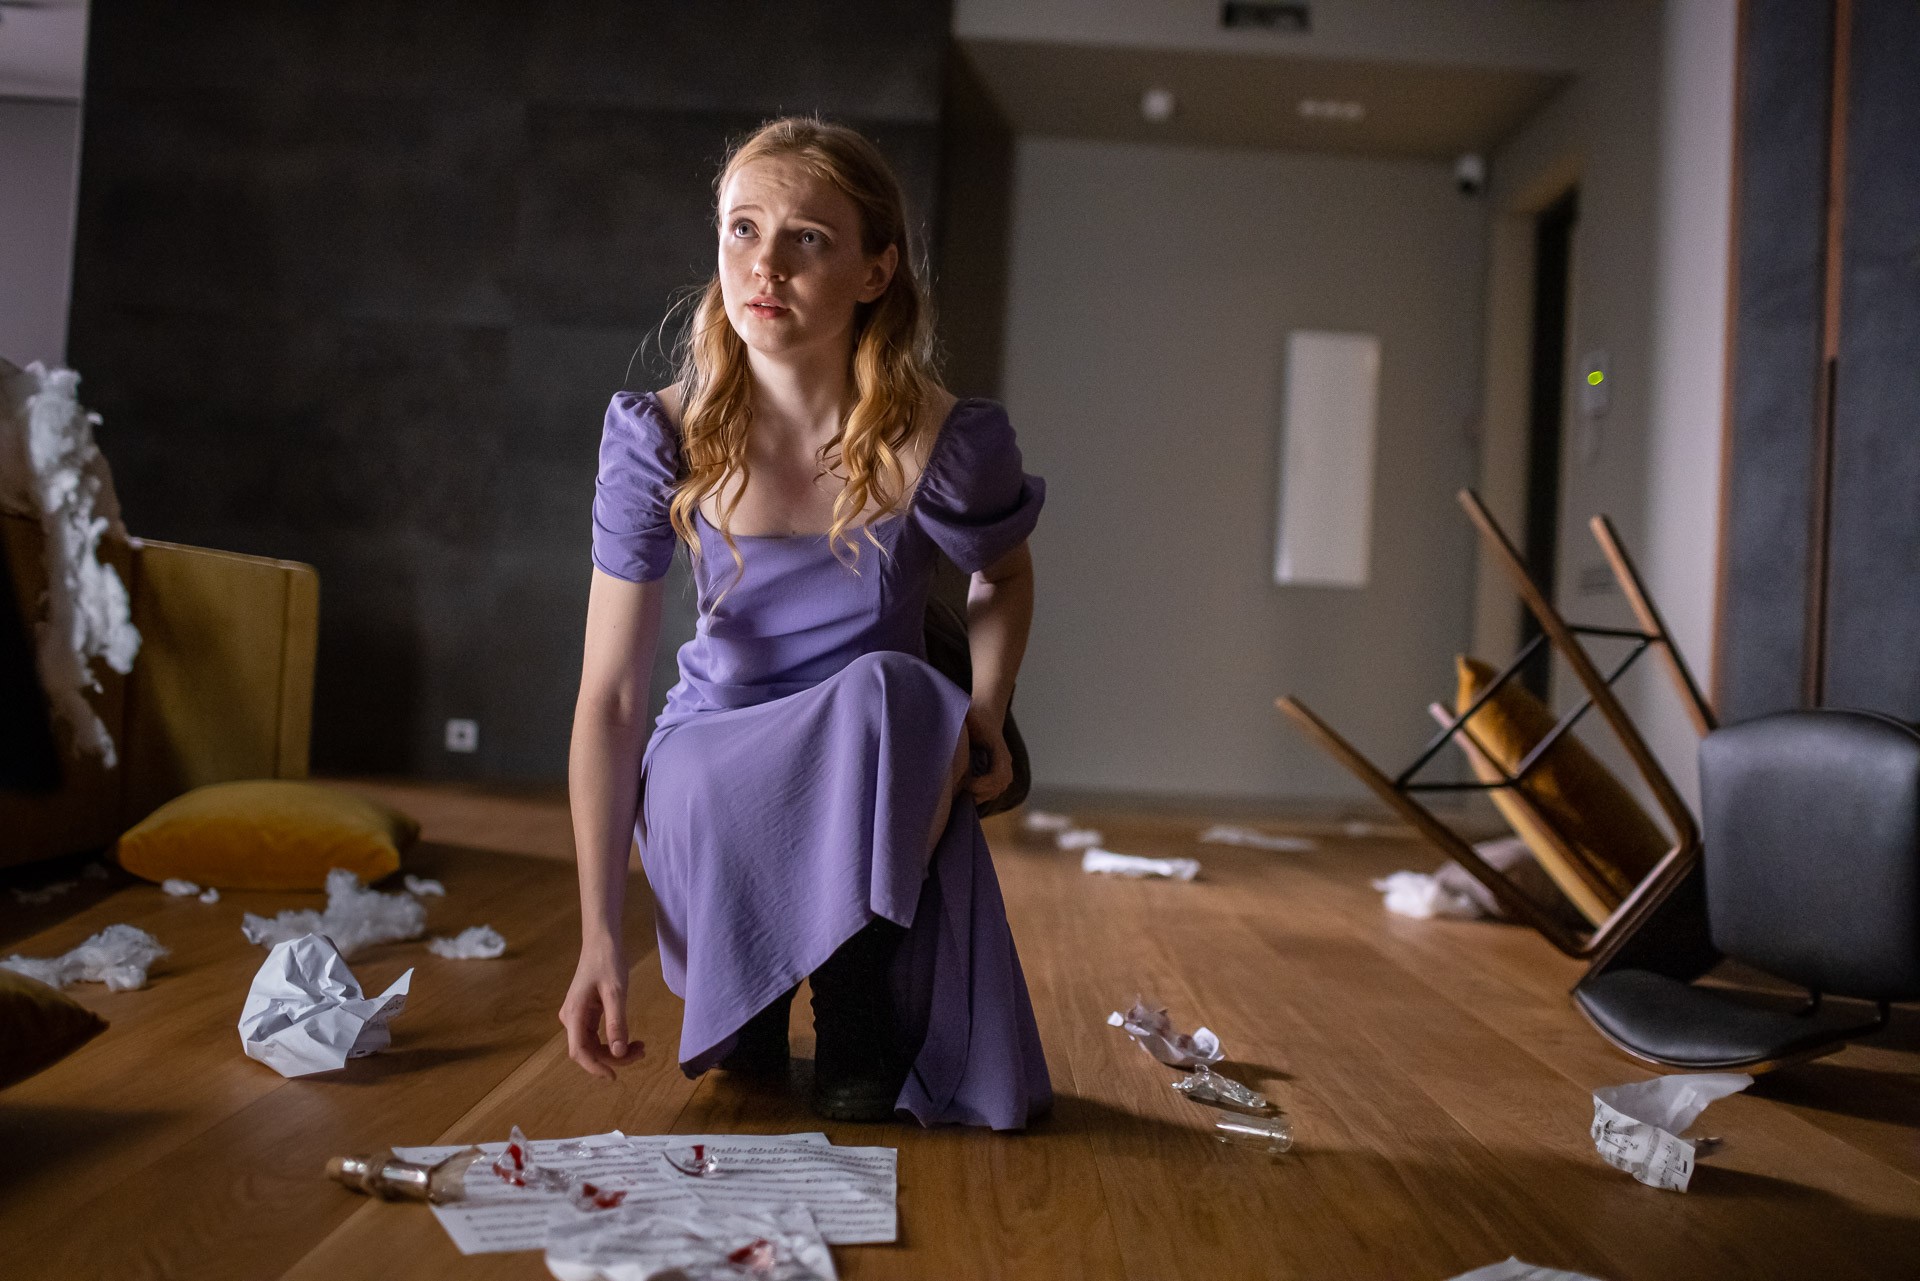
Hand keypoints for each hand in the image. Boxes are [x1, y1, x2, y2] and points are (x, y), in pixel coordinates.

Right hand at [559, 944, 644, 1078]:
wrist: (601, 941)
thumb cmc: (607, 962)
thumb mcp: (616, 992)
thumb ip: (616, 1023)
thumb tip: (617, 1053)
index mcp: (574, 1014)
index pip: (579, 1051)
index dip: (595, 1067)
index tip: (614, 1077)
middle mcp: (571, 1018)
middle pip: (588, 1050)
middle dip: (614, 1057)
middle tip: (642, 1052)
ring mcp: (578, 1016)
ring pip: (594, 1044)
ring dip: (615, 1050)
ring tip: (641, 1046)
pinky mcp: (586, 1013)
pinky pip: (597, 1035)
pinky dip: (613, 1040)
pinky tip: (630, 1040)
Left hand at [963, 702, 1012, 806]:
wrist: (987, 711)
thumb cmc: (974, 714)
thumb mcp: (966, 718)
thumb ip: (958, 730)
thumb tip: (941, 745)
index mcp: (999, 747)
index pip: (998, 775)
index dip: (981, 784)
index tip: (964, 784)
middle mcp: (1006, 760)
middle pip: (998, 786)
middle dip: (978, 793)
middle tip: (957, 793)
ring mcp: (1005, 766)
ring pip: (996, 790)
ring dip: (979, 795)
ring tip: (959, 794)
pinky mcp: (1000, 771)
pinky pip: (994, 789)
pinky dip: (980, 794)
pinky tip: (964, 791)